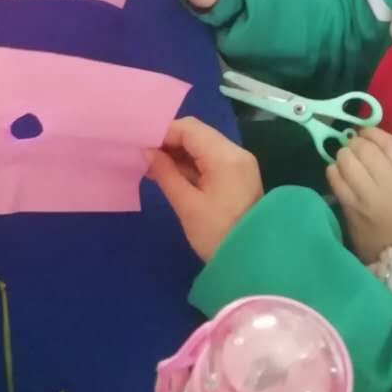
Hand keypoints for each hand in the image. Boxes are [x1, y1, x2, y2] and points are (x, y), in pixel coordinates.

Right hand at [149, 118, 262, 261]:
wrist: (252, 262)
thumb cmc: (217, 235)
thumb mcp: (187, 205)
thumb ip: (165, 173)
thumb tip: (147, 151)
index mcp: (225, 157)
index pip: (189, 129)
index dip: (162, 132)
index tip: (139, 145)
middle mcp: (235, 153)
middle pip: (197, 134)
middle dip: (169, 142)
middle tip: (143, 156)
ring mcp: (239, 164)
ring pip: (203, 146)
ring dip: (178, 153)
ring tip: (152, 167)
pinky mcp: (237, 176)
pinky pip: (210, 160)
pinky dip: (190, 164)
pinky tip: (170, 174)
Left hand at [326, 128, 391, 265]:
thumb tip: (375, 135)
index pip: (388, 144)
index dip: (373, 133)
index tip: (368, 134)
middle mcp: (388, 186)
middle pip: (363, 149)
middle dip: (357, 142)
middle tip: (358, 147)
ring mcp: (364, 198)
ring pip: (345, 159)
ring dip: (344, 154)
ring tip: (350, 159)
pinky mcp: (347, 206)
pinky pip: (333, 177)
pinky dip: (334, 169)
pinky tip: (342, 173)